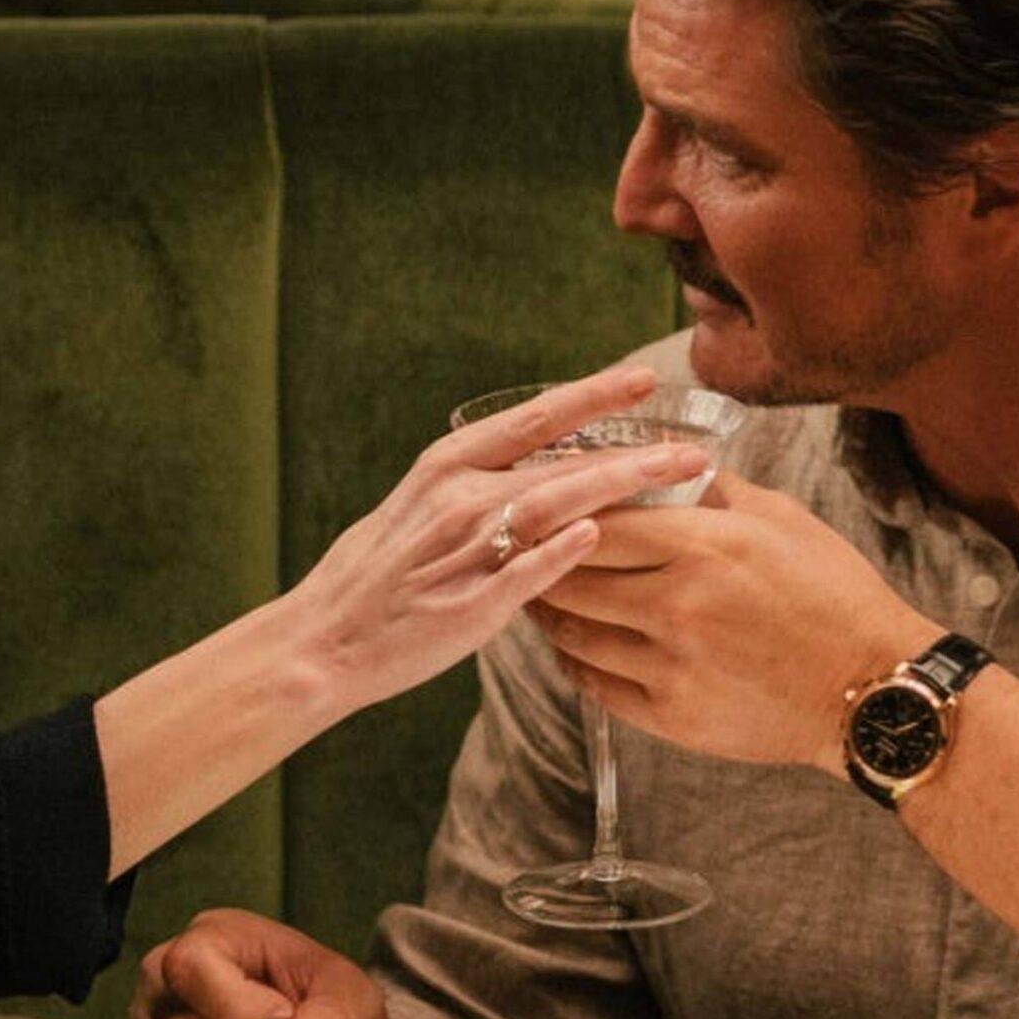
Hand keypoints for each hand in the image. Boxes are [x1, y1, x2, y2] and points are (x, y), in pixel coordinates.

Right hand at [286, 365, 711, 718]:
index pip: (533, 420)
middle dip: (635, 451)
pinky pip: (524, 572)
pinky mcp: (467, 603)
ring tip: (681, 479)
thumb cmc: (371, 579)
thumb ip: (474, 492)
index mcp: (446, 467)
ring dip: (621, 487)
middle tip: (696, 445)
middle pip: (561, 461)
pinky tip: (601, 534)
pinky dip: (561, 550)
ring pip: (554, 504)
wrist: (322, 641)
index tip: (644, 378)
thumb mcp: (416, 511)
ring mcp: (463, 549)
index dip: (592, 396)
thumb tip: (531, 477)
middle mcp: (457, 497)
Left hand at [528, 471, 942, 772]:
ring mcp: (671, 667)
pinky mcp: (673, 717)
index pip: (597, 522)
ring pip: (573, 634)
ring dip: (546, 612)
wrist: (874, 690)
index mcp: (705, 547)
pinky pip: (596, 684)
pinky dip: (572, 661)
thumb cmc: (834, 594)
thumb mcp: (782, 519)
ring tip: (532, 592)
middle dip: (535, 560)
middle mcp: (678, 607)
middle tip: (513, 546)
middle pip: (570, 578)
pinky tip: (569, 644)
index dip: (555, 512)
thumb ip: (713, 488)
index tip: (532, 502)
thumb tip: (661, 455)